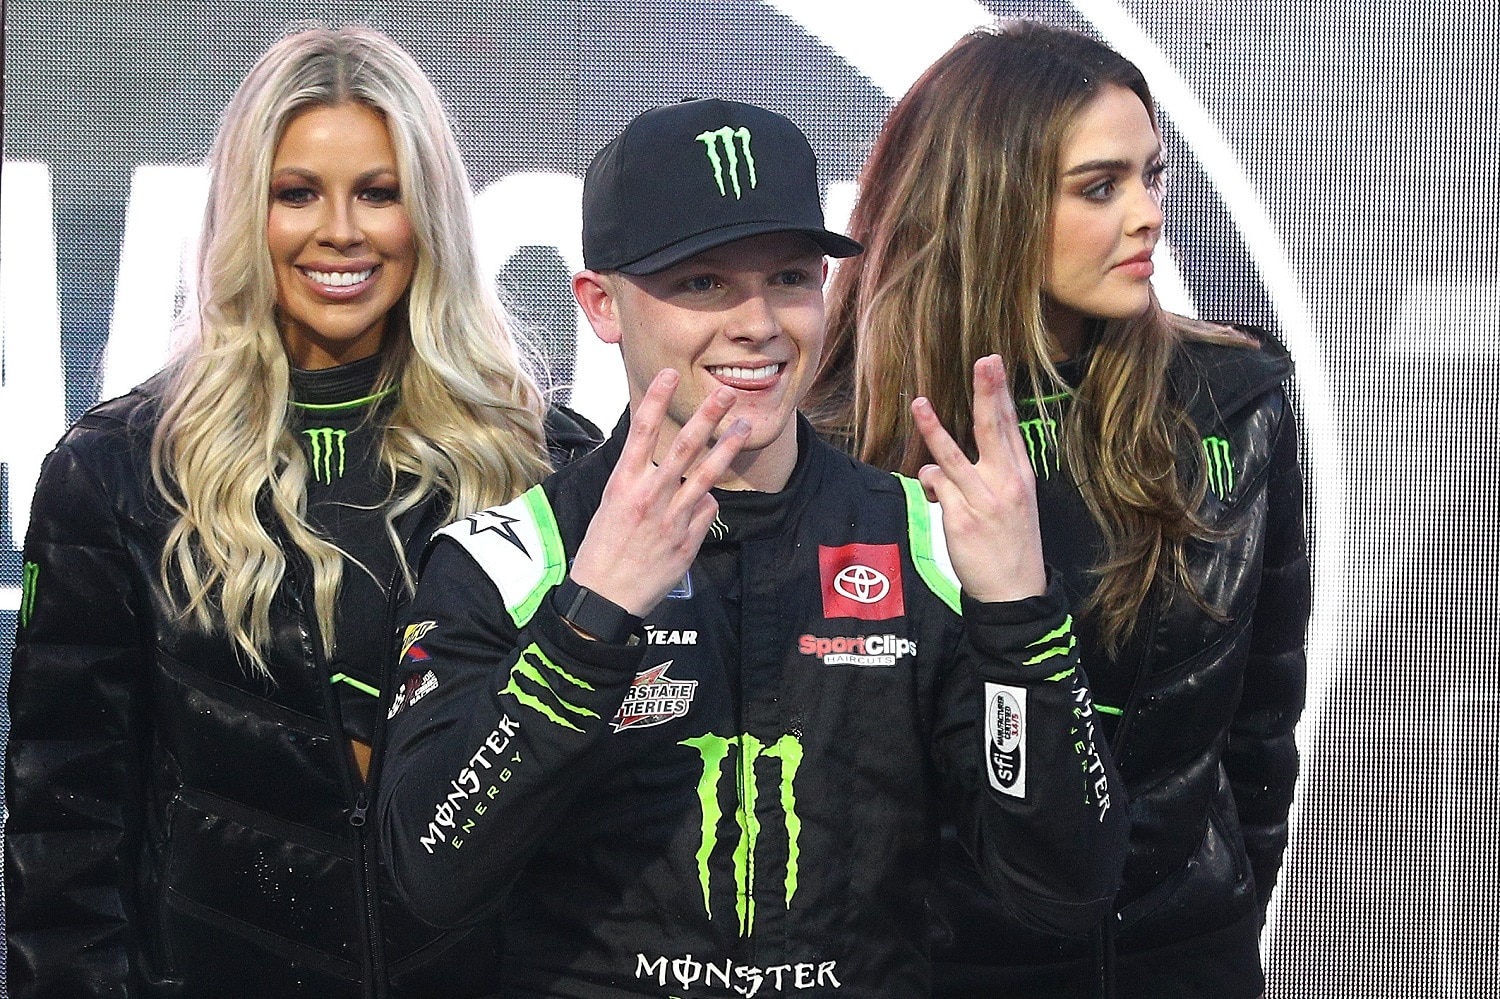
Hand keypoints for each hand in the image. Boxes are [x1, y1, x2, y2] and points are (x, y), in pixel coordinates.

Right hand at [569, 370, 748, 616]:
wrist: (605, 597)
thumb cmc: (602, 550)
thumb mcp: (609, 506)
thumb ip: (637, 481)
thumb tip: (665, 464)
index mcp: (622, 484)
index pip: (640, 432)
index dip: (657, 400)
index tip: (670, 374)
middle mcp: (648, 496)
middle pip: (683, 447)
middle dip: (707, 416)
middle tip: (725, 393)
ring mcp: (671, 518)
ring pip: (706, 475)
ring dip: (727, 448)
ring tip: (742, 427)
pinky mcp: (687, 540)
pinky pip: (706, 509)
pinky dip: (707, 501)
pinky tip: (702, 503)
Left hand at [911, 355, 1046, 602]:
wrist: (1013, 590)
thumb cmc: (1011, 542)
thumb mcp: (1017, 502)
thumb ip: (995, 471)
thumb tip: (960, 448)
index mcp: (1021, 477)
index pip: (1010, 428)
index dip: (1000, 394)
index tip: (993, 364)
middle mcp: (1005, 485)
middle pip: (991, 431)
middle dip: (987, 393)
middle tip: (984, 361)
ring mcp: (982, 502)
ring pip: (952, 457)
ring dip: (933, 429)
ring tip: (919, 404)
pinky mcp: (960, 520)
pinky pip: (936, 488)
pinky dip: (931, 483)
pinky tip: (937, 494)